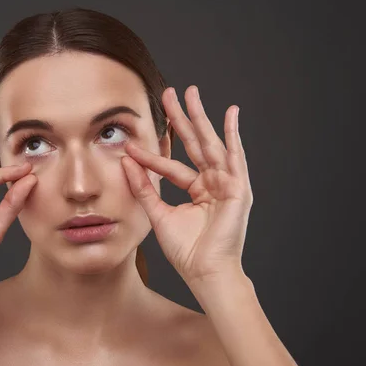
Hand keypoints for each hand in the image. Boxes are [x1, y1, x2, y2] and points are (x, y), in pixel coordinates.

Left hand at [121, 86, 252, 284]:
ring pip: (210, 144)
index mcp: (196, 191)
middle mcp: (212, 183)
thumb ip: (144, 188)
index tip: (133, 142)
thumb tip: (126, 163)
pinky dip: (233, 135)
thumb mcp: (158, 214)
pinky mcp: (238, 188)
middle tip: (170, 94)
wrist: (205, 272)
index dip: (153, 153)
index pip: (171, 165)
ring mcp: (227, 184)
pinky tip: (230, 113)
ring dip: (200, 118)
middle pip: (193, 144)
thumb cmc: (186, 251)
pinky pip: (235, 157)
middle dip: (181, 119)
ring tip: (190, 93)